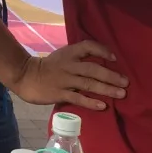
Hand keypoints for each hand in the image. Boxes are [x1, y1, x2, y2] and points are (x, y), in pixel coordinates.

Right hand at [8, 41, 127, 111]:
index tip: (114, 58)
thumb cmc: (48, 68)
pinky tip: (103, 106)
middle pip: (93, 69)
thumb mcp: (63, 57)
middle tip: (126, 82)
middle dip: (111, 75)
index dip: (102, 51)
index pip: (88, 46)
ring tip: (121, 94)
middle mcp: (68, 65)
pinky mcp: (60, 94)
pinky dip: (91, 102)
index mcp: (69, 53)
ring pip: (88, 84)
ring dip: (106, 89)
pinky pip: (78, 98)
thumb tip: (103, 64)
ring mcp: (64, 80)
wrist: (25, 76)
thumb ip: (79, 59)